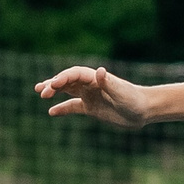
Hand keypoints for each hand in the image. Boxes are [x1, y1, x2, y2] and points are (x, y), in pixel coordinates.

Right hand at [34, 66, 155, 129]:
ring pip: (68, 90)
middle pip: (68, 81)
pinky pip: (73, 106)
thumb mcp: (121, 92)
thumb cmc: (134, 99)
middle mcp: (91, 85)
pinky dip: (63, 108)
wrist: (144, 111)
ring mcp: (90, 96)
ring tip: (40, 92)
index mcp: (96, 78)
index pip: (75, 74)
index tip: (53, 85)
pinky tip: (51, 112)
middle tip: (42, 91)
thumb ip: (109, 83)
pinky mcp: (91, 108)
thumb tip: (99, 71)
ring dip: (54, 91)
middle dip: (54, 84)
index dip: (63, 78)